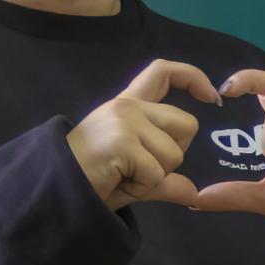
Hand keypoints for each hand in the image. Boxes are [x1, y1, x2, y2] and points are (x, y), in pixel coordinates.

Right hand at [68, 60, 223, 206]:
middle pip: (187, 125)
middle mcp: (126, 106)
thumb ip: (164, 178)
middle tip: (140, 167)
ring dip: (155, 176)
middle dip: (174, 155)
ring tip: (123, 175)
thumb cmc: (90, 180)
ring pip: (175, 153)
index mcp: (127, 105)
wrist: (52, 190)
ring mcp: (123, 121)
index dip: (193, 77)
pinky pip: (157, 173)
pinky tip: (117, 181)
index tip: (212, 96)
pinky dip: (142, 186)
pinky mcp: (121, 142)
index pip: (163, 72)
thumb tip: (194, 193)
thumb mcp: (134, 176)